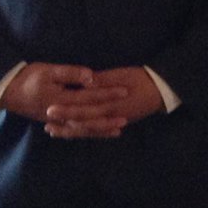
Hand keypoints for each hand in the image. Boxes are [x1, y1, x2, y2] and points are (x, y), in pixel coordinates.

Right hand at [0, 62, 124, 126]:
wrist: (7, 92)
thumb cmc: (28, 78)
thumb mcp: (49, 71)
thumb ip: (72, 74)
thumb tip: (92, 77)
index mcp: (61, 100)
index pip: (89, 97)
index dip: (107, 93)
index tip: (124, 90)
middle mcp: (61, 115)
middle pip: (89, 117)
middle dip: (108, 116)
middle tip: (127, 116)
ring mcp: (58, 121)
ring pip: (83, 128)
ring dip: (101, 129)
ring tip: (119, 128)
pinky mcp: (56, 123)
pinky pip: (75, 131)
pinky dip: (89, 132)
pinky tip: (100, 133)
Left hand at [43, 66, 164, 138]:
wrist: (161, 91)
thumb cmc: (142, 79)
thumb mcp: (122, 75)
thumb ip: (102, 81)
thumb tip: (83, 84)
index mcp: (111, 103)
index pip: (84, 109)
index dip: (67, 110)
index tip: (50, 109)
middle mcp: (111, 116)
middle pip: (83, 122)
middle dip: (64, 123)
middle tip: (46, 122)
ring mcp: (114, 121)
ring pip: (88, 130)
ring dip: (70, 131)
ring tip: (52, 131)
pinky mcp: (117, 122)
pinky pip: (97, 131)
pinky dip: (84, 132)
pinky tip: (72, 132)